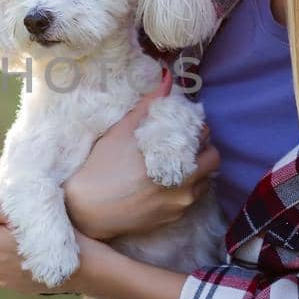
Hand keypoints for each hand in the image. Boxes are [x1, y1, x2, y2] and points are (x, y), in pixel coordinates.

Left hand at [0, 195, 114, 295]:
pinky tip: (42, 252)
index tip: (27, 210)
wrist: (87, 268)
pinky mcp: (16, 287)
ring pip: (4, 247)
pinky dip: (24, 256)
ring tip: (41, 237)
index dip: (7, 209)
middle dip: (9, 225)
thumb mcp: (22, 213)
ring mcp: (2, 278)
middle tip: (36, 222)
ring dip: (17, 241)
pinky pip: (14, 263)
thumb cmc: (56, 234)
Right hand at [63, 72, 219, 240]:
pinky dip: (185, 190)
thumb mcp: (121, 131)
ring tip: (178, 165)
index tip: (187, 127)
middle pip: (212, 160)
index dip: (197, 128)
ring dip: (198, 171)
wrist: (86, 210)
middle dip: (203, 150)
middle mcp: (184, 183)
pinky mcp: (173, 219)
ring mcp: (180, 204)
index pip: (204, 136)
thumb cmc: (101, 167)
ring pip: (205, 182)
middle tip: (187, 145)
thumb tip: (167, 80)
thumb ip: (147, 105)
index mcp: (173, 157)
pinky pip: (190, 201)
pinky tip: (165, 184)